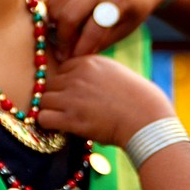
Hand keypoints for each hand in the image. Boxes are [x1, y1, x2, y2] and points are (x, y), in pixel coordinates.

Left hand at [38, 55, 175, 147]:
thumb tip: (78, 79)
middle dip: (57, 96)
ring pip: (43, 100)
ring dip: (52, 110)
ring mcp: (72, 97)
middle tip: (68, 109)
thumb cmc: (137, 98)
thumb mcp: (115, 71)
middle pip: (50, 84)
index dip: (66, 83)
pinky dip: (49, 123)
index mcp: (89, 62)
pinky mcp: (71, 118)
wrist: (146, 118)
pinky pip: (43, 117)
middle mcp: (77, 76)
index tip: (74, 94)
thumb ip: (94, 71)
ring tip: (64, 119)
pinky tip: (61, 127)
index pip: (62, 68)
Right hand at [46, 0, 165, 60]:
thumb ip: (102, 41)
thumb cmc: (135, 7)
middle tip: (64, 54)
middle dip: (63, 39)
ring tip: (64, 37)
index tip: (73, 62)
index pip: (92, 30)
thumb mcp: (127, 27)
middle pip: (67, 15)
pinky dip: (52, 10)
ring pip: (55, 4)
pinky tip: (60, 22)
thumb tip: (75, 57)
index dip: (80, 50)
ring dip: (54, 24)